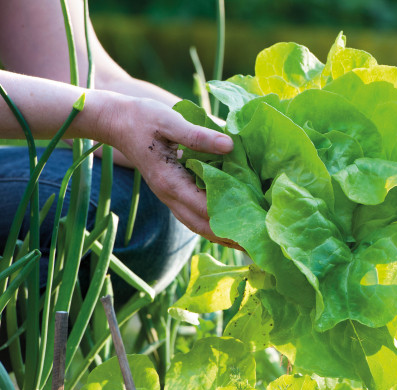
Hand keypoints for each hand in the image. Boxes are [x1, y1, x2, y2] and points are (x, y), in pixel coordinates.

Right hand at [101, 95, 240, 248]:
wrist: (115, 121)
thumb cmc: (142, 118)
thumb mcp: (170, 121)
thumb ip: (199, 136)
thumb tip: (229, 146)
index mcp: (171, 182)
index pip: (206, 208)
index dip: (230, 218)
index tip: (255, 222)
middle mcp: (170, 196)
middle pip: (204, 226)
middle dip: (230, 236)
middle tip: (258, 242)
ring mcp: (170, 197)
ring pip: (198, 225)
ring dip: (222, 235)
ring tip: (248, 241)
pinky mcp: (172, 193)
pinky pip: (193, 216)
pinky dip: (212, 224)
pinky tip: (229, 224)